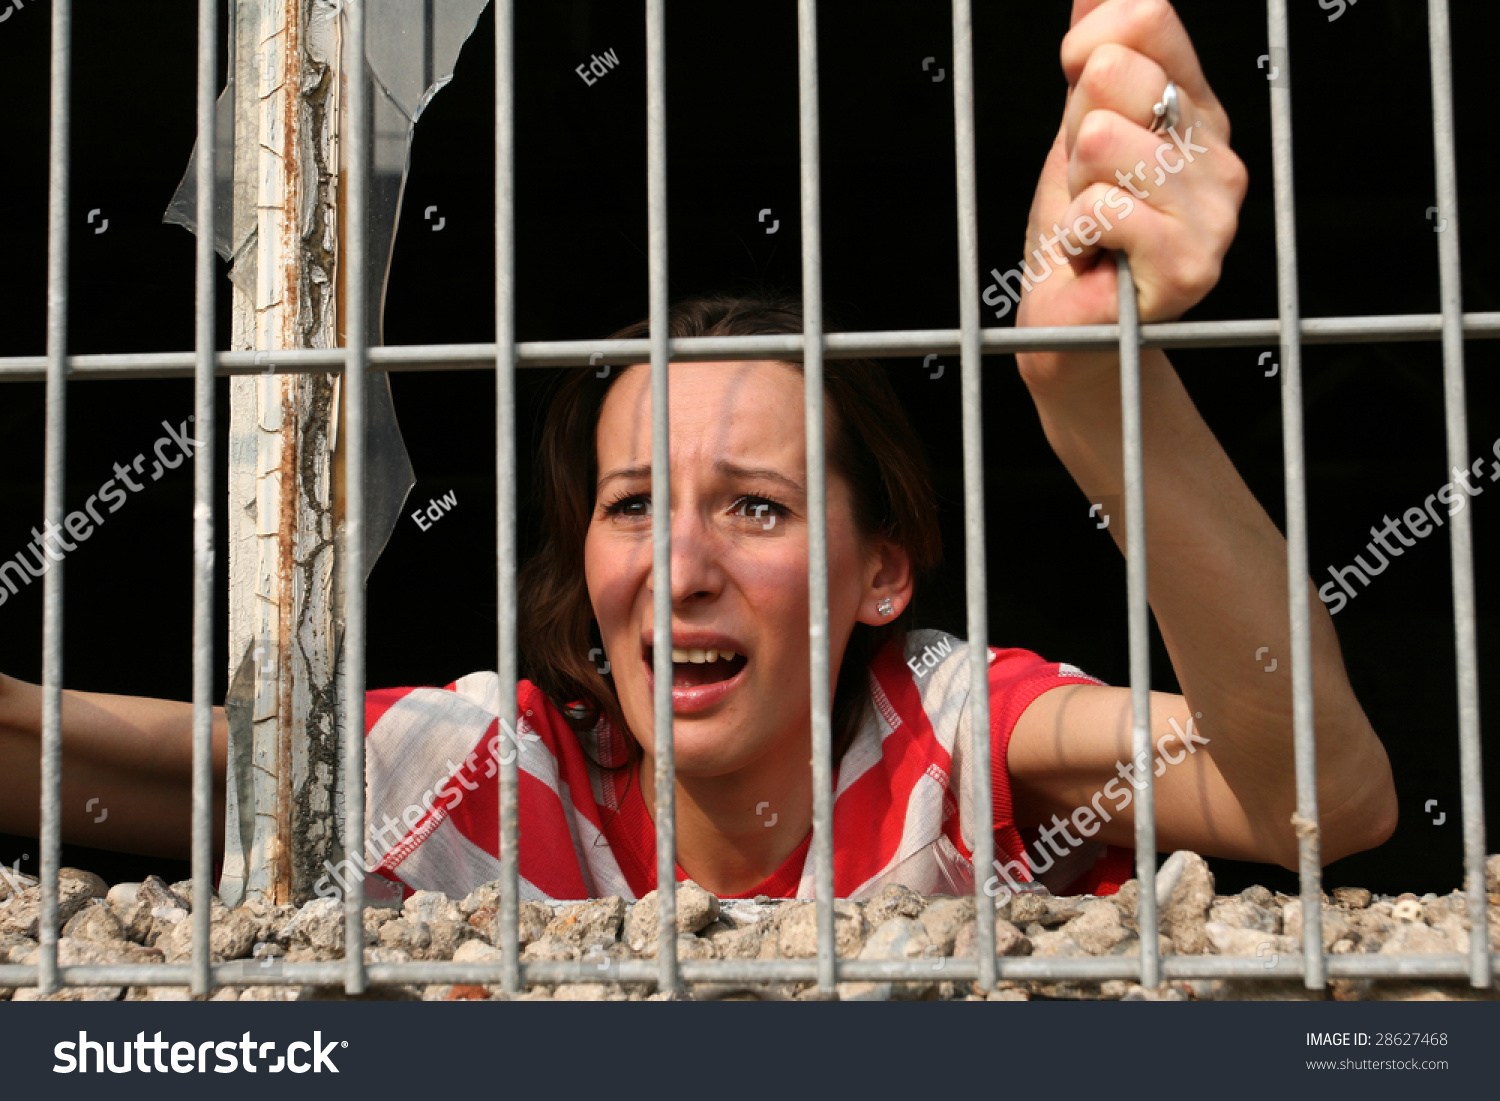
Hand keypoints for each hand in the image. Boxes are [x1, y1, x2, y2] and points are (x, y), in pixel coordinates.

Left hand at [1013, 0, 1247, 383]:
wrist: (1069, 326)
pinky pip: (1102, 205)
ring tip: (1094, 224)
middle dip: (1071, 133)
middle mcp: (1219, 150)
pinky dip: (1075, 235)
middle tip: (1088, 186)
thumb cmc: (1076, 232)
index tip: (1075, 108)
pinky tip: (1098, 258)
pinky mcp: (1194, 262)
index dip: (1079, 51)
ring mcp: (1216, 208)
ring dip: (1072, 188)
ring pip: (1101, 138)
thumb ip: (1089, 50)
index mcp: (1196, 105)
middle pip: (1110, 72)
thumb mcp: (1074, 128)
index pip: (1144, 16)